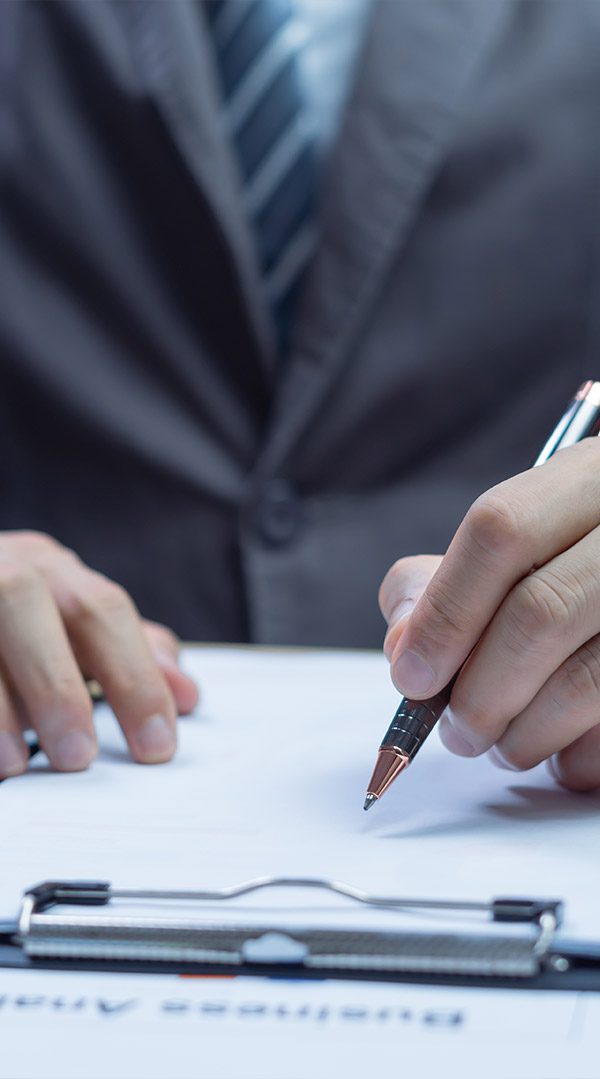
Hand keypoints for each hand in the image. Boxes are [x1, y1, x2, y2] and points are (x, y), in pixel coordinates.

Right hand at [0, 531, 198, 777]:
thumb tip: (186, 693)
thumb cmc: (16, 617)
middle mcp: (0, 567)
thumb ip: (126, 654)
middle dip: (57, 683)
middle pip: (27, 603)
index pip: (104, 611)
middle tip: (79, 757)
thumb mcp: (68, 623)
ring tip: (16, 764)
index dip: (135, 675)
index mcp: (50, 569)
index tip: (158, 743)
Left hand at [379, 441, 599, 791]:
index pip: (501, 530)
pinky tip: (563, 751)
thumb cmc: (572, 558)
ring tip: (503, 746)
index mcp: (587, 477)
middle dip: (480, 692)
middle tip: (457, 732)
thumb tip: (405, 649)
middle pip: (541, 611)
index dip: (446, 612)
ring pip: (586, 678)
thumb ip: (444, 581)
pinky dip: (579, 755)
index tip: (412, 677)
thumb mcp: (518, 538)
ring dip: (525, 734)